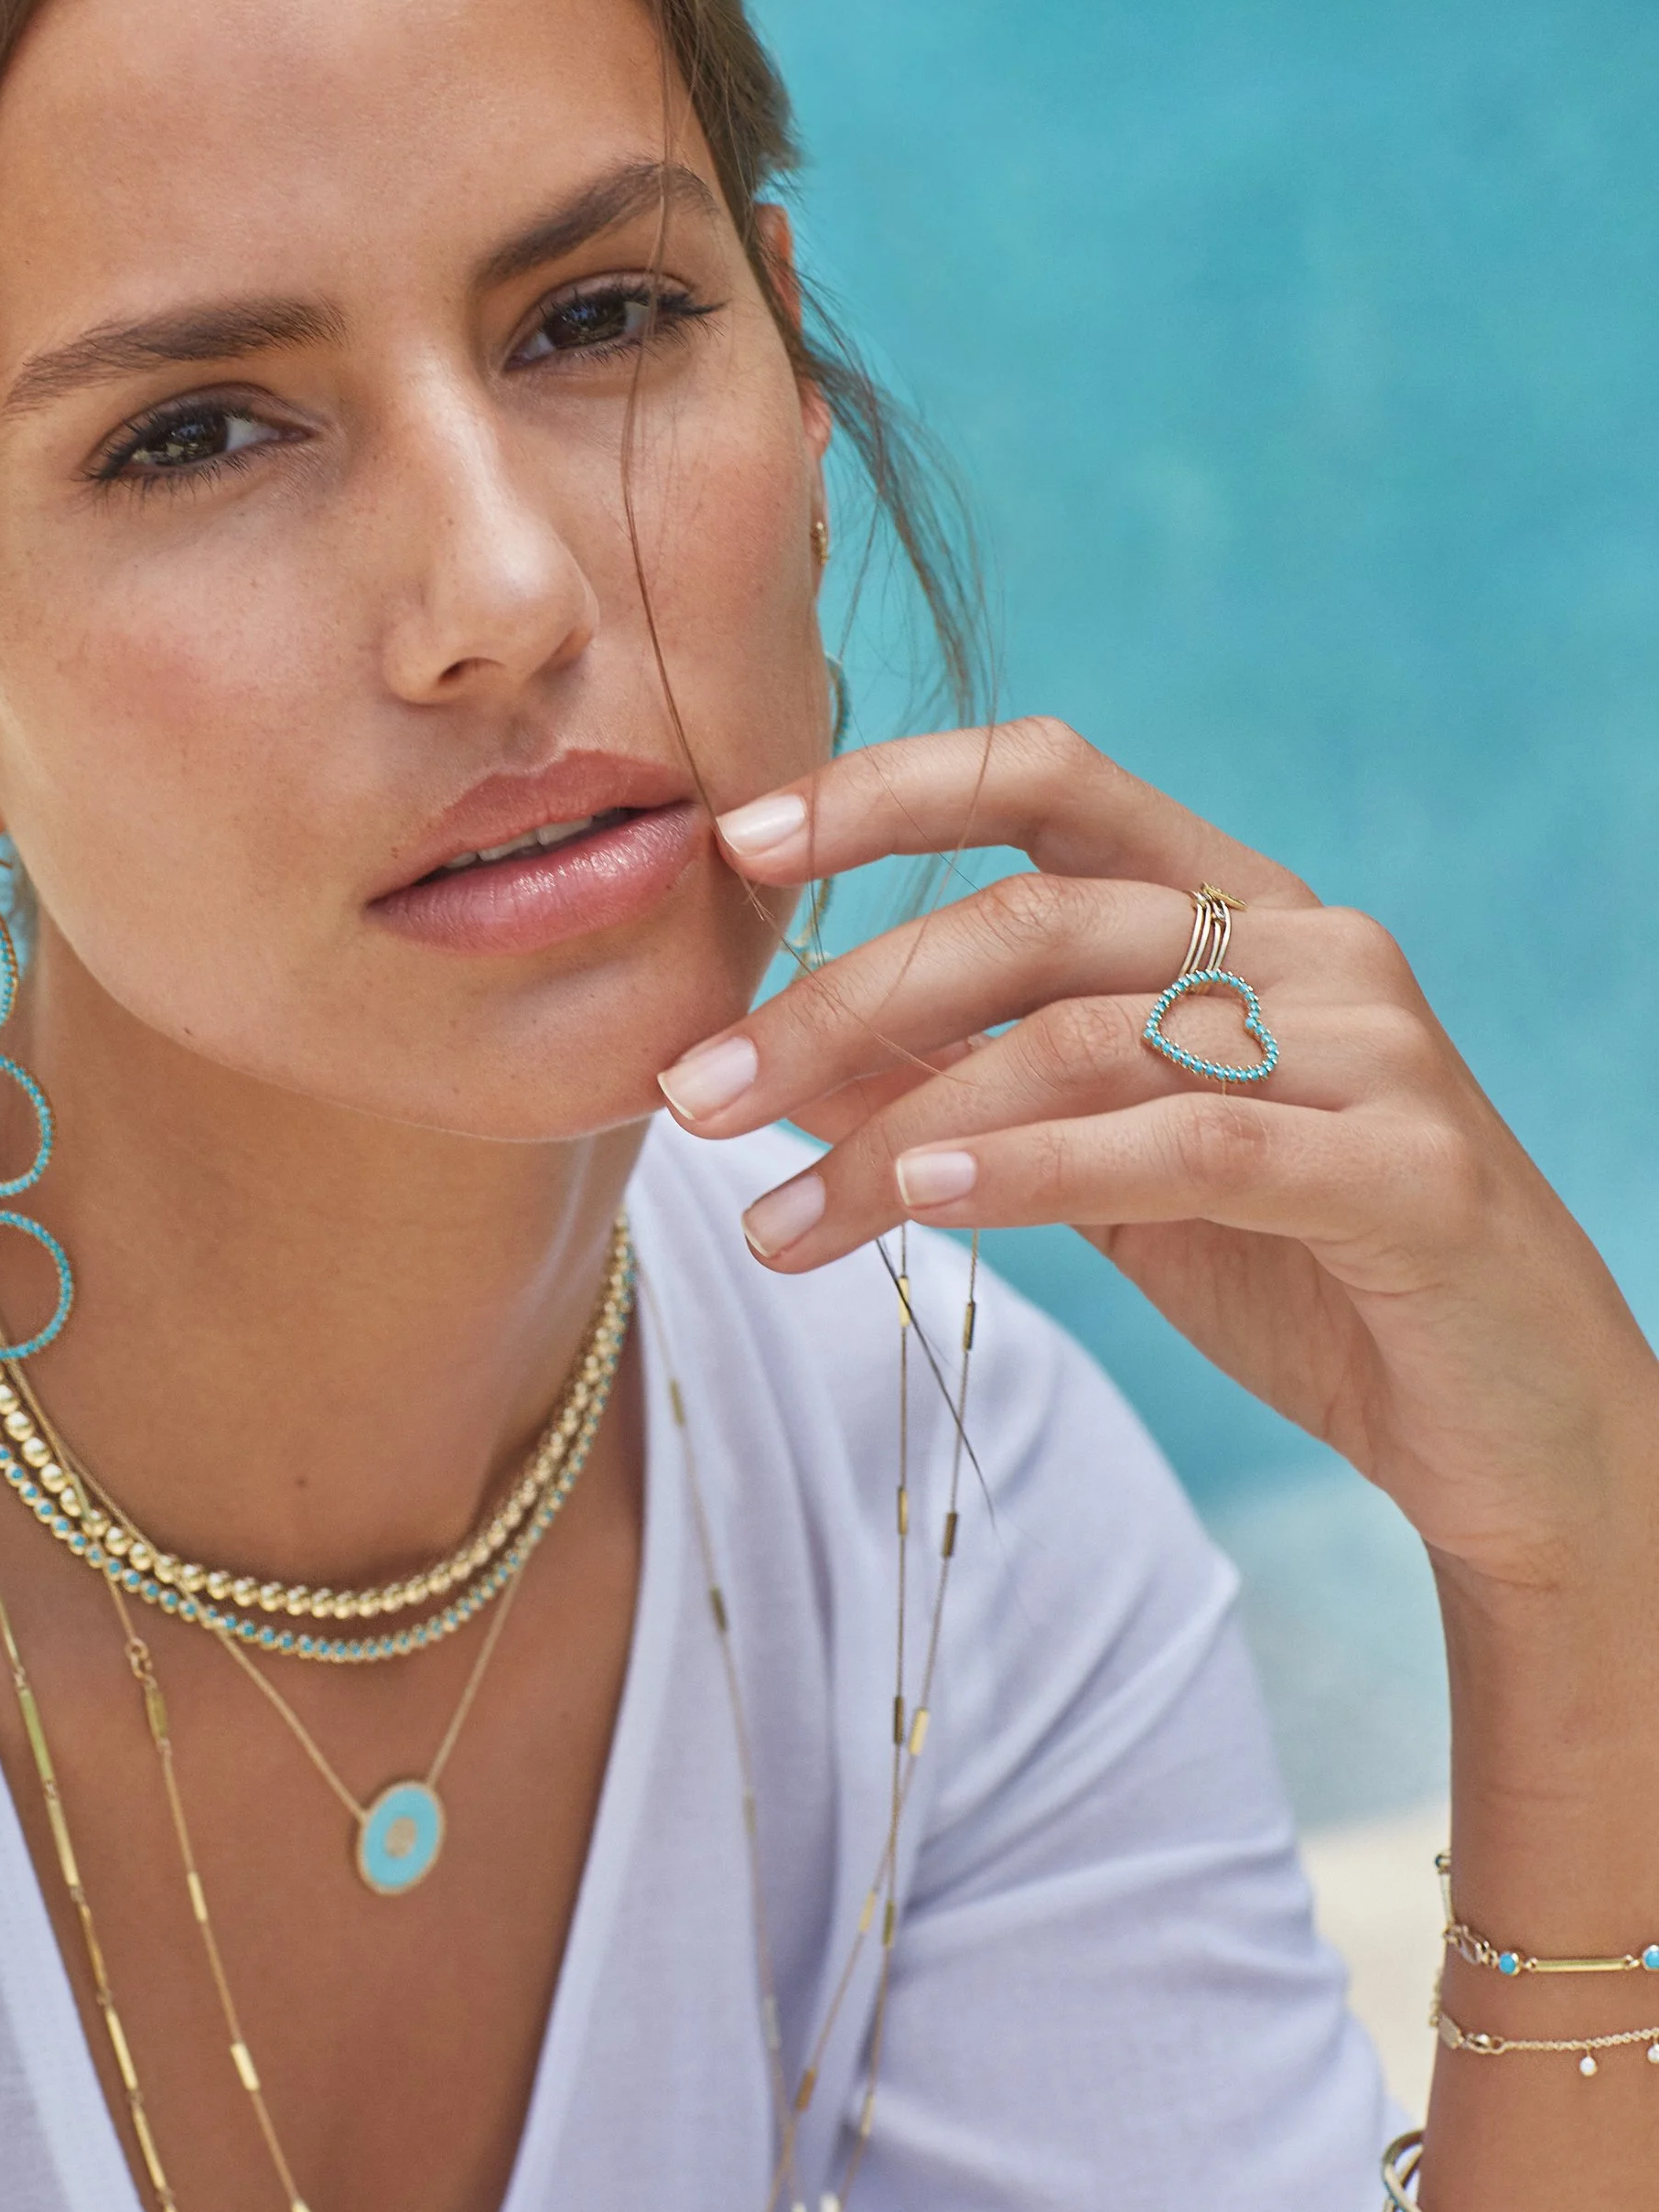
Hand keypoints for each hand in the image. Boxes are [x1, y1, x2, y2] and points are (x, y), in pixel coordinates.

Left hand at [657, 719, 1656, 1595]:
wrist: (1518, 1435)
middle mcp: (1315, 946)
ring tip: (771, 1222)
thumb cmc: (1309, 1280)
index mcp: (1246, 910)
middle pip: (1031, 913)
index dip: (891, 787)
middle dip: (837, 999)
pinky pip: (1186, 1146)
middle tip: (691, 1091)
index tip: (739, 843)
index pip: (1053, 776)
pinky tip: (917, 1205)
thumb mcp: (1115, 1174)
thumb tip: (791, 1061)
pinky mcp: (1405, 1173)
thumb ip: (978, 1095)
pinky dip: (1033, 1170)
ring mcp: (1371, 1050)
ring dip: (894, 1130)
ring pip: (1082, 1039)